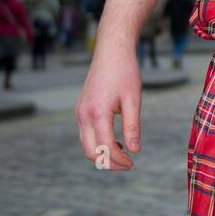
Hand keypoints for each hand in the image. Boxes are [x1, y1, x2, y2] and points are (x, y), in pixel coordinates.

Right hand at [75, 39, 141, 170]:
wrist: (111, 51)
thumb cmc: (125, 72)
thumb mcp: (133, 100)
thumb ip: (132, 127)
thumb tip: (134, 150)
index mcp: (97, 113)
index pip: (105, 147)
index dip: (119, 160)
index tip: (132, 163)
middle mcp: (83, 114)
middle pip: (90, 151)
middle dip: (108, 162)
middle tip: (127, 163)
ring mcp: (79, 112)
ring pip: (86, 144)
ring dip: (102, 153)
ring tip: (123, 153)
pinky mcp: (81, 109)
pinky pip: (85, 134)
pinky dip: (98, 142)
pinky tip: (115, 140)